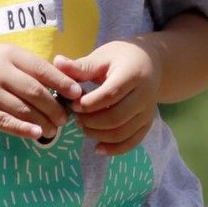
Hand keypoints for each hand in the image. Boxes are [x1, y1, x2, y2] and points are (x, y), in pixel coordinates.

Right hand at [0, 43, 78, 140]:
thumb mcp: (4, 57)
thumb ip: (29, 67)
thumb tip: (63, 83)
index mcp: (9, 55)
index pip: (42, 69)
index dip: (63, 83)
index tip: (77, 94)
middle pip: (35, 92)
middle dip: (55, 107)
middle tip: (65, 118)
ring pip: (23, 110)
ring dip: (43, 122)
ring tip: (54, 129)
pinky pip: (7, 123)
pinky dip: (24, 129)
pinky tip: (36, 134)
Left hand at [53, 41, 158, 155]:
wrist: (150, 64)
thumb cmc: (121, 58)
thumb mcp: (102, 57)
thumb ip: (81, 66)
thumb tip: (57, 63)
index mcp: (132, 74)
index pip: (110, 94)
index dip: (89, 104)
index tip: (73, 105)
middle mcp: (144, 95)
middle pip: (116, 117)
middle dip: (91, 122)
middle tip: (76, 118)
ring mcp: (148, 112)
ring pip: (122, 132)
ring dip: (98, 134)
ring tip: (83, 126)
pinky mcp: (147, 123)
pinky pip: (132, 142)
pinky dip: (114, 149)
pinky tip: (97, 148)